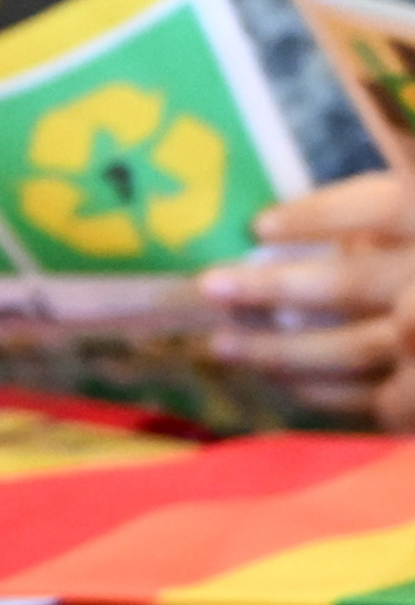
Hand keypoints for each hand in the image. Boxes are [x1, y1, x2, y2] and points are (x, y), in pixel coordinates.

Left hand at [204, 173, 414, 424]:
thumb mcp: (397, 228)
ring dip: (281, 349)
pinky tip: (274, 378)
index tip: (258, 227)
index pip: (386, 206)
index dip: (319, 215)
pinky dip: (319, 390)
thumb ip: (367, 208)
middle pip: (351, 283)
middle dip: (274, 287)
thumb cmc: (401, 274)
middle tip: (209, 287)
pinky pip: (374, 399)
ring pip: (355, 348)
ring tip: (222, 345)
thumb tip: (269, 221)